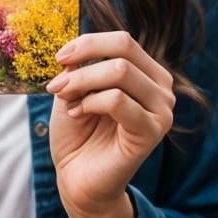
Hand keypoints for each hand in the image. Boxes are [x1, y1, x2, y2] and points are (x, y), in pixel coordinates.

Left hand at [46, 31, 174, 217]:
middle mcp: (162, 89)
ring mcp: (162, 111)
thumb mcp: (75, 89)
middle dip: (82, 64)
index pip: (123, 40)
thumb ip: (81, 67)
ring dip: (82, 83)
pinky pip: (117, 100)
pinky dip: (90, 102)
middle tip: (56, 85)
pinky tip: (79, 115)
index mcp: (147, 74)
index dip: (88, 43)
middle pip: (122, 52)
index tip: (60, 57)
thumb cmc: (78, 132)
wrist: (77, 178)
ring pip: (119, 72)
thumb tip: (78, 52)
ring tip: (69, 103)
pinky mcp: (152, 132)